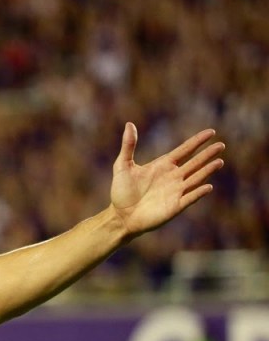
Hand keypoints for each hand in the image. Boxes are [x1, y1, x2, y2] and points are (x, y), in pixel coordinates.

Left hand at [110, 122, 224, 238]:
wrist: (121, 216)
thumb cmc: (121, 191)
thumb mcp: (122, 165)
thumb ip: (128, 145)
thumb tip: (129, 124)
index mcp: (163, 165)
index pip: (185, 150)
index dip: (197, 141)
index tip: (211, 132)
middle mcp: (173, 177)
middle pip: (195, 163)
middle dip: (207, 154)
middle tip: (221, 145)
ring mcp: (176, 191)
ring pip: (196, 178)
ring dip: (207, 170)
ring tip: (219, 161)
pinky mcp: (175, 206)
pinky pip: (190, 198)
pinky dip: (198, 192)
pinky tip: (208, 186)